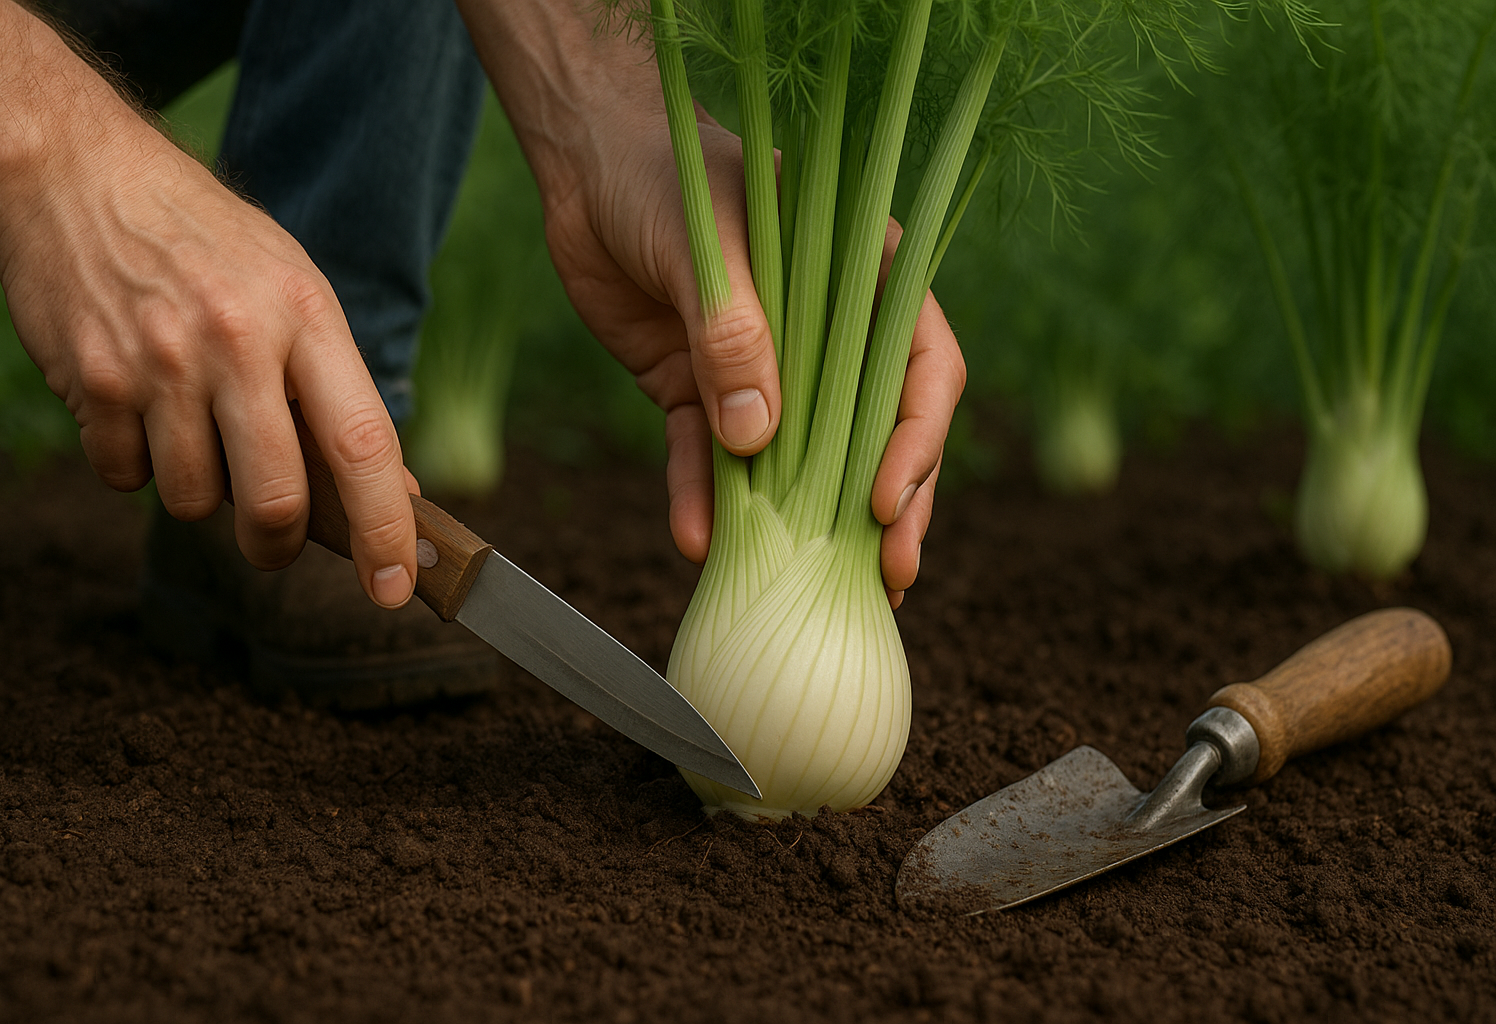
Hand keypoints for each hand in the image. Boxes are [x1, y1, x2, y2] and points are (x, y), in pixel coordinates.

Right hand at [0, 2, 419, 607]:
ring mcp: (161, 363)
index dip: (385, 529)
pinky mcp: (95, 381)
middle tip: (272, 543)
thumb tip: (395, 490)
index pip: (363, 445)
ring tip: (192, 427)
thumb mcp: (296, 289)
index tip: (396, 586)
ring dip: (198, 491)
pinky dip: (135, 465)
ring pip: (194, 500)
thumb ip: (339, 388)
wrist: (78, 175)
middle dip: (277, 544)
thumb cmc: (207, 242)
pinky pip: (125, 477)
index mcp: (306, 315)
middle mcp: (238, 340)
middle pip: (275, 498)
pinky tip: (141, 409)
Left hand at [458, 0, 963, 607]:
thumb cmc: (665, 173)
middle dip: (887, 508)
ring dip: (805, 527)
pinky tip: (699, 547)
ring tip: (817, 592)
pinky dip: (702, 500)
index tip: (886, 500)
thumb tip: (757, 439)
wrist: (584, 166)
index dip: (916, 437)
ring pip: (797, 461)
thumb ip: (733, 334)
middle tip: (894, 576)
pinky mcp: (697, 392)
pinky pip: (703, 459)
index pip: (917, 365)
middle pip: (874, 432)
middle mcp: (823, 334)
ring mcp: (760, 370)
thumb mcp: (709, 242)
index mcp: (862, 278)